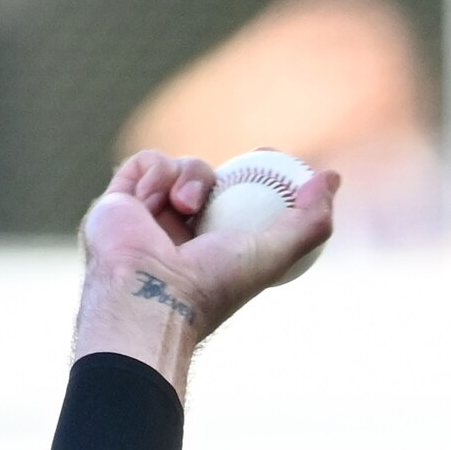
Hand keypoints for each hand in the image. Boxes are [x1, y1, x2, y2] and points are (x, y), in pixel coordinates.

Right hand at [73, 151, 341, 377]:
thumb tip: (332, 178)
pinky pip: (146, 163)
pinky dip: (156, 172)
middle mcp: (183, 234)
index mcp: (216, 250)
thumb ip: (310, 221)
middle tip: (256, 156)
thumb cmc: (212, 281)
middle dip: (226, 171)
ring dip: (192, 176)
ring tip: (186, 208)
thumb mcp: (276, 252)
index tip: (275, 160)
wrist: (148, 292)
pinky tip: (156, 198)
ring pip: (182, 167)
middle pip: (211, 181)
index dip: (258, 177)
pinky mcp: (118, 200)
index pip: (240, 203)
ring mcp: (150, 217)